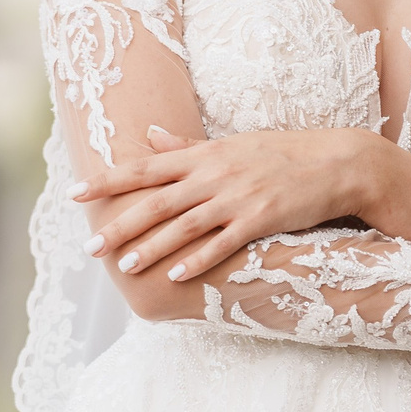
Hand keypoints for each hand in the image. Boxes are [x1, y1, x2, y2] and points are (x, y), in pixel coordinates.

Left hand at [72, 125, 382, 280]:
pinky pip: (222, 243)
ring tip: (124, 266)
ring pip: (184, 225)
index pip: (144, 167)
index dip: (107, 181)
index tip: (75, 193)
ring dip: (152, 246)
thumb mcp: (230, 145)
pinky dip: (197, 259)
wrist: (336, 161)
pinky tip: (174, 274)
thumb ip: (187, 148)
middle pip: (156, 200)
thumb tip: (149, 137)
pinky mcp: (260, 218)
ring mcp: (236, 197)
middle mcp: (213, 175)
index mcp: (203, 156)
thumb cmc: (281, 153)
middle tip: (90, 245)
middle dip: (120, 223)